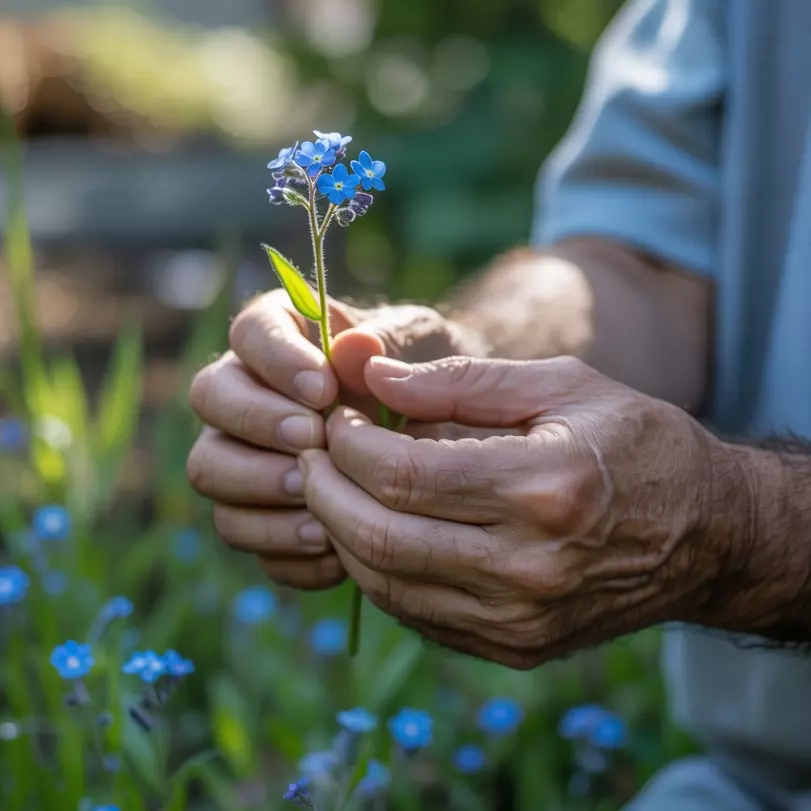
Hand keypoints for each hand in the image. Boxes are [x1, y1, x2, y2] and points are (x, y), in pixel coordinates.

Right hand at [186, 289, 476, 589]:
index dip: (276, 360)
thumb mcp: (418, 347)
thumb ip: (389, 342)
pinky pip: (239, 530)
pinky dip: (280, 543)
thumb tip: (356, 347)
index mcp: (280, 335)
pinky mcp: (251, 510)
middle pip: (209, 397)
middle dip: (258, 421)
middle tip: (314, 441)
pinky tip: (329, 546)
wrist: (433, 440)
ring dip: (259, 484)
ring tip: (316, 493)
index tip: (324, 390)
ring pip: (208, 468)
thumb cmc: (416, 380)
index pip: (250, 331)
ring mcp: (238, 453)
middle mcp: (244, 391)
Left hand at [298, 355, 736, 667]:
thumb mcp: (561, 384)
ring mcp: (520, 620)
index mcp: (543, 489)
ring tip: (329, 488)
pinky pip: (415, 612)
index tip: (331, 419)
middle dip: (323, 491)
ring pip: (385, 583)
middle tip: (308, 453)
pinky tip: (371, 529)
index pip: (401, 476)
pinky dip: (377, 570)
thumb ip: (459, 381)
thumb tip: (371, 375)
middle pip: (378, 536)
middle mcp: (529, 568)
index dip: (346, 446)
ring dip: (339, 533)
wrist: (702, 533)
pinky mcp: (514, 647)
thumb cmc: (634, 442)